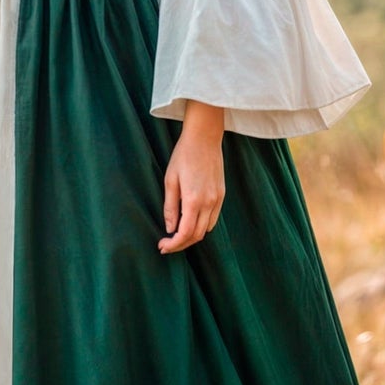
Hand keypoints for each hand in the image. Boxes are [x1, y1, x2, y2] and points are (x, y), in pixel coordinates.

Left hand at [159, 101, 225, 253]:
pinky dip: (201, 226)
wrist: (204, 138)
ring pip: (206, 229)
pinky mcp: (222, 194)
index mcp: (194, 200)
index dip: (173, 244)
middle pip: (197, 235)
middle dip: (181, 244)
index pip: (185, 233)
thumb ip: (170, 207)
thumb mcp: (170, 181)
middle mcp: (209, 202)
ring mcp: (218, 199)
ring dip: (192, 236)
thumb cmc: (183, 156)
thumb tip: (170, 229)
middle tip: (166, 244)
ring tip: (177, 235)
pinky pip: (213, 218)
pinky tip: (190, 222)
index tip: (162, 246)